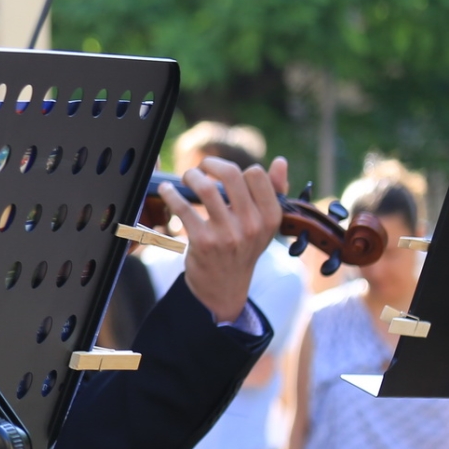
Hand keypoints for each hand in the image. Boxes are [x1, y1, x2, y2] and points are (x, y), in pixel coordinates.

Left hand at [163, 155, 287, 323]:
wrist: (225, 287)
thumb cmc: (244, 248)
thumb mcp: (265, 225)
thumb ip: (275, 192)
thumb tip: (281, 161)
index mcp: (270, 216)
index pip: (256, 174)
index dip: (235, 168)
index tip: (221, 172)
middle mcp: (252, 225)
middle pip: (231, 174)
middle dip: (210, 164)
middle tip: (200, 169)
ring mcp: (227, 234)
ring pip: (206, 188)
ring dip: (191, 176)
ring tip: (186, 178)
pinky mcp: (203, 242)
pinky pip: (184, 208)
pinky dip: (171, 194)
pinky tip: (167, 191)